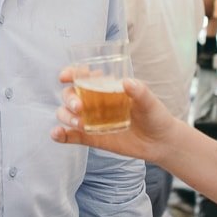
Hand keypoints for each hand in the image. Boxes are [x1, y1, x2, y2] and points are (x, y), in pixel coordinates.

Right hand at [51, 73, 174, 163]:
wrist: (160, 142)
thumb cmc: (155, 116)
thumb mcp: (150, 102)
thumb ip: (140, 92)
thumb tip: (126, 82)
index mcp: (105, 87)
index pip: (82, 76)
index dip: (71, 73)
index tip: (65, 76)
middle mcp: (94, 101)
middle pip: (69, 94)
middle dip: (69, 98)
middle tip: (79, 106)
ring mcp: (90, 120)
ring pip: (66, 114)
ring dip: (65, 116)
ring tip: (79, 123)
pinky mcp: (91, 138)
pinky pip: (71, 135)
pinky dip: (60, 134)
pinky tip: (56, 134)